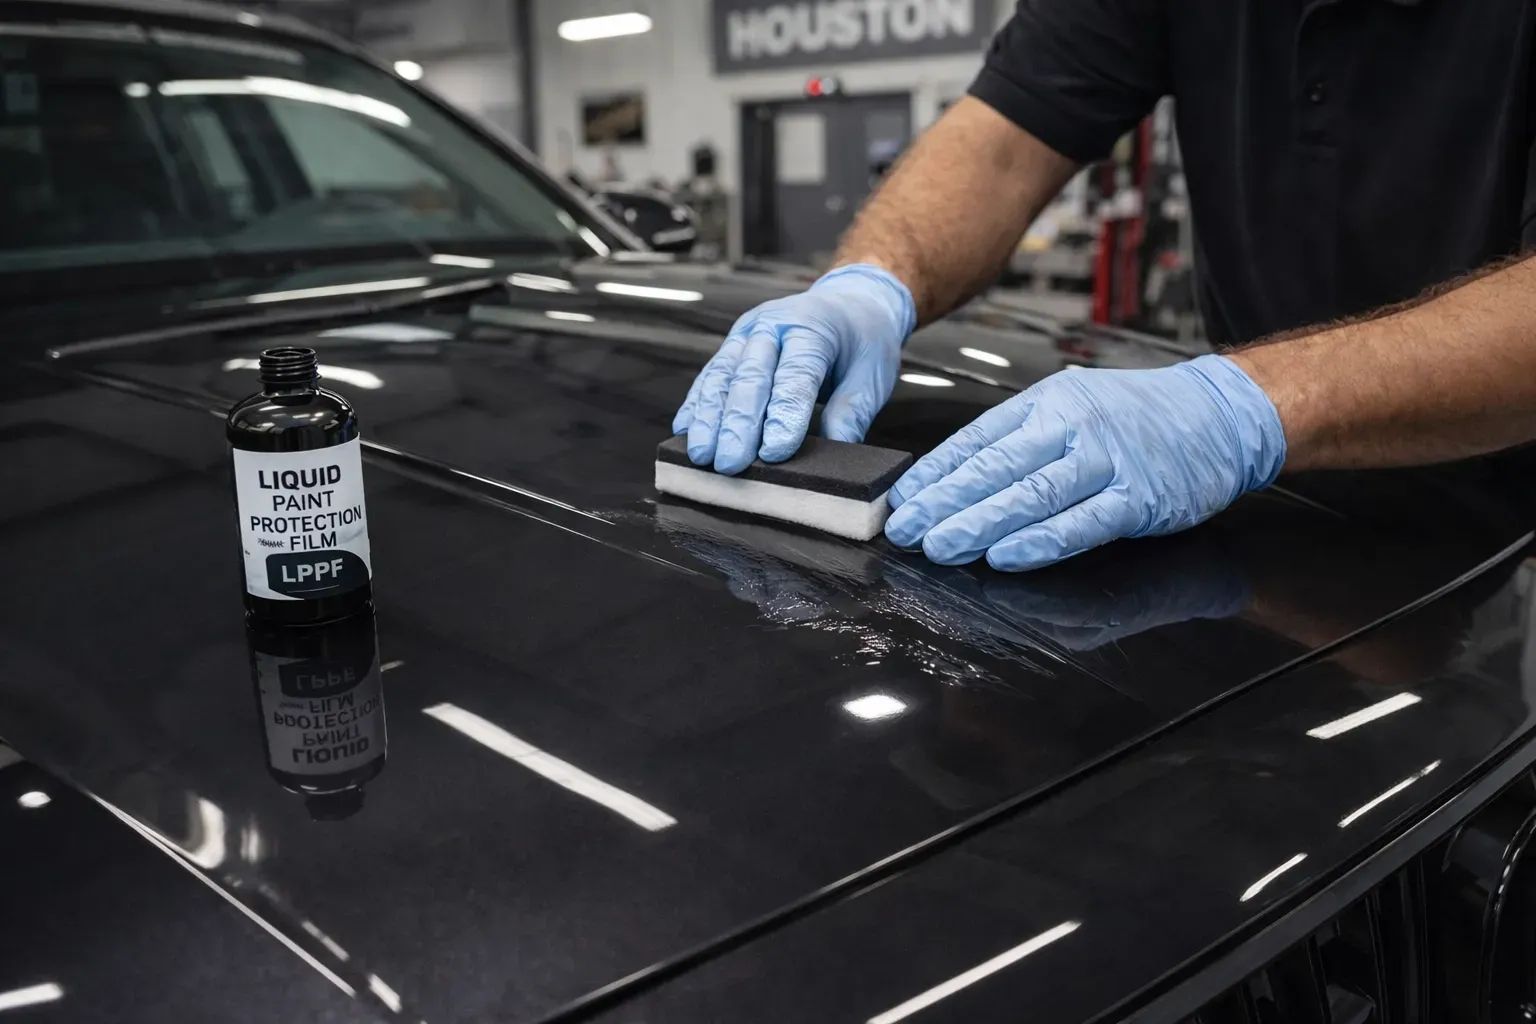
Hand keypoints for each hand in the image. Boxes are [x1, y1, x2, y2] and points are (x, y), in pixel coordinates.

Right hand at [672, 264, 915, 473]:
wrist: (850, 301)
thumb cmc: (863, 340)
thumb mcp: (872, 375)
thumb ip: (852, 414)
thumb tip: (835, 452)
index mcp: (812, 327)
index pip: (795, 376)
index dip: (784, 416)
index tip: (773, 453)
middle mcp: (773, 325)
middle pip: (750, 376)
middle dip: (736, 423)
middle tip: (729, 464)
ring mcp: (747, 333)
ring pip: (721, 376)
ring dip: (708, 418)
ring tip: (701, 455)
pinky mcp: (733, 346)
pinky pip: (710, 376)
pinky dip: (697, 404)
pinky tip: (685, 430)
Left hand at [883, 354, 1285, 570]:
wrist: (1221, 413)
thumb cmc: (1137, 416)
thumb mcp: (1073, 406)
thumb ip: (1020, 440)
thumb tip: (956, 479)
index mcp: (1047, 403)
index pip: (977, 440)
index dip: (934, 475)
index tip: (900, 502)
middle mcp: (1073, 426)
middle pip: (996, 469)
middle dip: (943, 504)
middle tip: (905, 531)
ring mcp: (1107, 461)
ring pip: (1031, 496)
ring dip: (979, 525)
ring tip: (940, 548)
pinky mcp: (1138, 498)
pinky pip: (1081, 524)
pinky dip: (1040, 543)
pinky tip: (1005, 558)